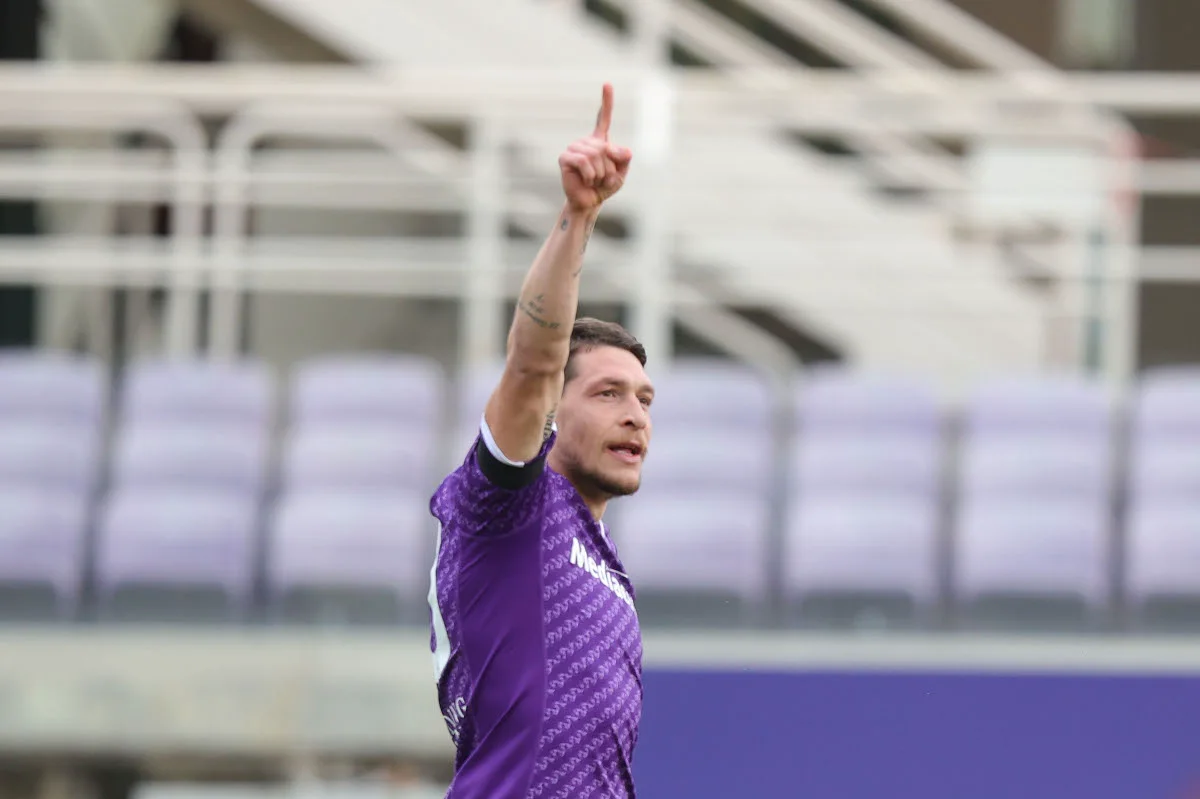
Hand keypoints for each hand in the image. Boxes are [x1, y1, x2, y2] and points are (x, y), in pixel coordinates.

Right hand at [558, 84, 632, 212]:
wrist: (589, 202)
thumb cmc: (604, 187)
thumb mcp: (621, 173)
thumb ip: (624, 159)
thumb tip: (620, 149)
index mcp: (600, 141)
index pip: (603, 118)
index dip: (606, 101)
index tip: (607, 84)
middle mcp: (586, 141)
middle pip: (605, 147)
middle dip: (609, 167)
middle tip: (603, 178)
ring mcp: (574, 148)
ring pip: (595, 154)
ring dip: (600, 173)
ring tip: (594, 180)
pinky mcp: (565, 157)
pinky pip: (583, 161)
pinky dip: (590, 174)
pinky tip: (587, 180)